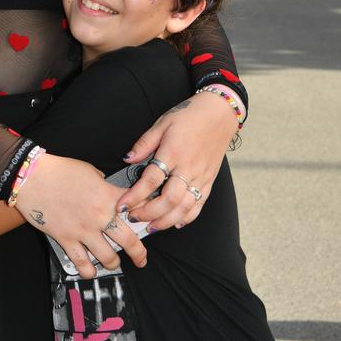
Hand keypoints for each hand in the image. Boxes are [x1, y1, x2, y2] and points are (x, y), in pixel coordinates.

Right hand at [15, 153, 147, 279]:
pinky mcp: (66, 239)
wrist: (31, 177)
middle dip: (139, 253)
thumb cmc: (59, 170)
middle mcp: (99, 216)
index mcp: (108, 195)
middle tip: (141, 258)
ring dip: (114, 263)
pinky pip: (82, 263)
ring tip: (114, 263)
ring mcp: (83, 230)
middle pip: (130, 241)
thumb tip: (107, 190)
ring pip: (108, 258)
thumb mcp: (89, 170)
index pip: (138, 206)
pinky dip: (89, 271)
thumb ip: (103, 184)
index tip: (151, 220)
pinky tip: (91, 271)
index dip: (148, 213)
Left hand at [117, 91, 237, 229]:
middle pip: (170, 199)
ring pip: (185, 207)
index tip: (121, 205)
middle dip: (149, 213)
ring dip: (167, 220)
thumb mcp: (162, 123)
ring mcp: (201, 176)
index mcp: (173, 153)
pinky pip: (199, 204)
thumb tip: (127, 159)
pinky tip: (176, 223)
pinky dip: (188, 217)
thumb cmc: (189, 116)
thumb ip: (144, 143)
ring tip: (151, 226)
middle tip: (133, 217)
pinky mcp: (210, 180)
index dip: (135, 196)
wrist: (219, 114)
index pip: (152, 180)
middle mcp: (188, 168)